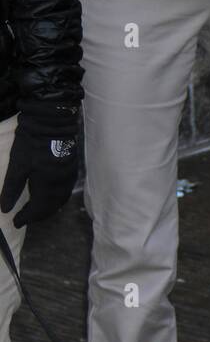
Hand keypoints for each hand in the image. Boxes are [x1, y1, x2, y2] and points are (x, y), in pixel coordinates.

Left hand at [0, 106, 78, 226]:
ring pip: (59, 201)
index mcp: (47, 186)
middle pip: (50, 208)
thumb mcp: (18, 164)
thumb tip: (5, 209)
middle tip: (25, 218)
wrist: (52, 118)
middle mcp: (61, 186)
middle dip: (37, 215)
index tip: (16, 222)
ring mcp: (68, 178)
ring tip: (36, 210)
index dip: (26, 218)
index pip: (37, 209)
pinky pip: (64, 191)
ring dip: (48, 208)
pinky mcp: (72, 169)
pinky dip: (56, 199)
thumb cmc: (32, 140)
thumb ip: (12, 188)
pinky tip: (49, 196)